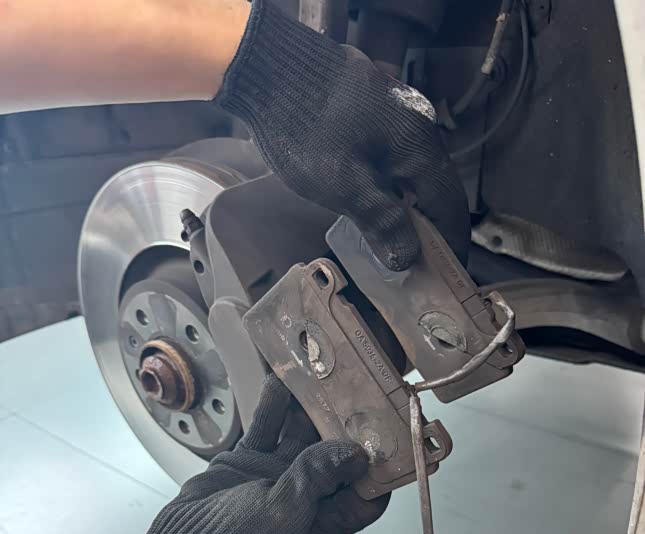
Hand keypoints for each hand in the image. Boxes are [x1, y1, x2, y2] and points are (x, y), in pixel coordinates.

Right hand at [121, 375, 388, 533]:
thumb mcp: (283, 512)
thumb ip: (317, 478)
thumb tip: (355, 455)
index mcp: (323, 521)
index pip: (366, 496)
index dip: (380, 471)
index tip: (393, 438)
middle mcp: (306, 497)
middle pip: (336, 457)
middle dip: (347, 427)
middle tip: (358, 391)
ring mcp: (277, 476)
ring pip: (302, 436)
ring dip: (310, 408)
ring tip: (321, 375)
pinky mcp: (250, 461)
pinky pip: (268, 427)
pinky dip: (274, 406)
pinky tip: (281, 379)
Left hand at [219, 0, 469, 270]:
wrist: (269, 66)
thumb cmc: (304, 128)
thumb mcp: (342, 184)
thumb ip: (380, 220)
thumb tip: (408, 258)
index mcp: (418, 145)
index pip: (450, 203)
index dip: (453, 242)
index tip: (452, 272)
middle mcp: (417, 126)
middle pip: (436, 187)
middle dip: (433, 228)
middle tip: (424, 265)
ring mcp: (397, 113)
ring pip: (415, 171)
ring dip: (412, 207)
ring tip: (401, 242)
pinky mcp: (375, 108)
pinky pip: (396, 156)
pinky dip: (395, 186)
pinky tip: (379, 204)